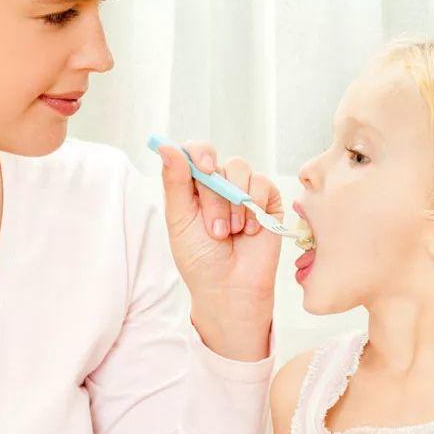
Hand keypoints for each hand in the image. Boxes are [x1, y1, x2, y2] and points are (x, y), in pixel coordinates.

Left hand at [157, 142, 281, 360]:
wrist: (230, 287)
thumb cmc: (200, 259)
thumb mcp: (180, 220)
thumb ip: (175, 182)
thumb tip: (166, 146)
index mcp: (192, 186)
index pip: (193, 151)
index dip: (198, 152)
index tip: (204, 167)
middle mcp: (217, 183)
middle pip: (216, 162)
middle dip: (214, 198)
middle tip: (215, 230)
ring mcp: (243, 190)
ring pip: (240, 169)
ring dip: (235, 204)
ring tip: (231, 233)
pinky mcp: (267, 200)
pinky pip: (263, 184)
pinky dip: (256, 207)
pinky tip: (250, 231)